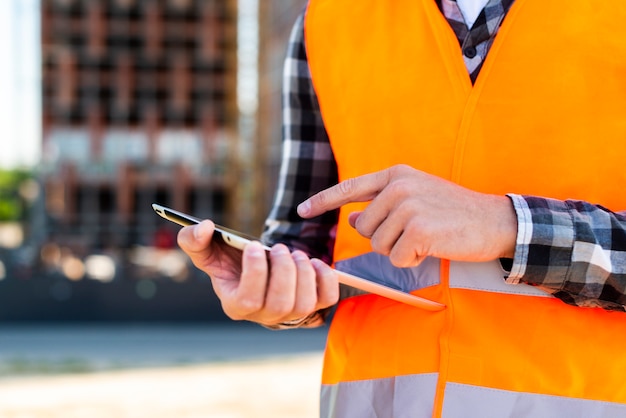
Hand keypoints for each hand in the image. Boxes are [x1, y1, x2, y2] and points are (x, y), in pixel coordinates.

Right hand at [177, 220, 338, 325]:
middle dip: (283, 271)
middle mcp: (264, 316)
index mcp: (236, 305)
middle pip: (280, 304)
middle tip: (278, 247)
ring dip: (303, 273)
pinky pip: (326, 299)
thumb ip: (193, 240)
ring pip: (304, 304)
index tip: (254, 245)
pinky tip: (313, 262)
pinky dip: (324, 278)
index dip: (255, 272)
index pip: (249, 300)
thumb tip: (203, 227)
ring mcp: (290, 314)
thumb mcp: (207, 250)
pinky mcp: (313, 306)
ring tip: (294, 253)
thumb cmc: (229, 260)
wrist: (257, 268)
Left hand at [297, 164, 516, 266]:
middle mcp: (398, 186)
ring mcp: (408, 206)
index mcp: (396, 175)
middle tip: (415, 233)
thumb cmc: (453, 212)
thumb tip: (351, 219)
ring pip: (378, 245)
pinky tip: (432, 248)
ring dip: (399, 251)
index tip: (301, 210)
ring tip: (426, 238)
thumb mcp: (415, 199)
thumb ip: (381, 206)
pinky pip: (397, 258)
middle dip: (384, 239)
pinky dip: (412, 261)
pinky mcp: (419, 229)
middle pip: (364, 228)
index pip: (350, 187)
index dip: (323, 200)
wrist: (494, 220)